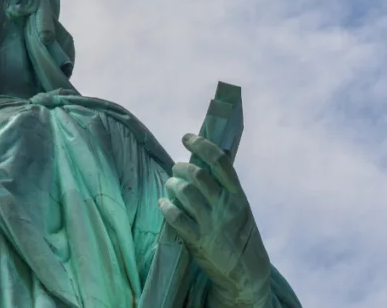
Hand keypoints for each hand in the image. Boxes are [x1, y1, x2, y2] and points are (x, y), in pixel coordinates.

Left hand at [159, 133, 272, 306]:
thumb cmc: (241, 236)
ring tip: (170, 186)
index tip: (186, 138)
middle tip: (176, 169)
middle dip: (181, 168)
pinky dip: (166, 207)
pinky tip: (163, 204)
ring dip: (172, 185)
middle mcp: (226, 206)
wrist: (248, 274)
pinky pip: (176, 217)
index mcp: (238, 196)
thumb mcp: (241, 209)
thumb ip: (225, 189)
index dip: (201, 144)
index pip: (220, 161)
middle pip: (197, 174)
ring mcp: (212, 223)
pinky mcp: (199, 240)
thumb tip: (203, 162)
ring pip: (185, 192)